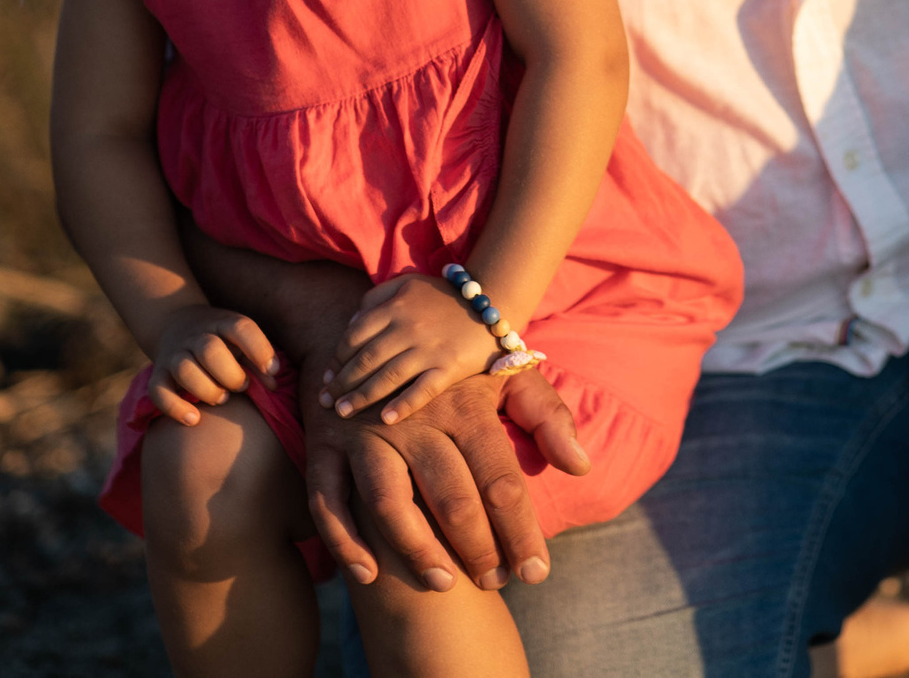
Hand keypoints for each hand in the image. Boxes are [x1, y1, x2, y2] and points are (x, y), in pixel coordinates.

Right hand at [147, 304, 279, 425]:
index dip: (260, 349)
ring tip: (223, 399)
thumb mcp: (241, 342)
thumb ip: (259, 361)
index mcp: (222, 323)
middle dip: (230, 374)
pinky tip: (194, 419)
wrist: (175, 324)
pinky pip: (158, 391)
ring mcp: (174, 354)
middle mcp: (196, 336)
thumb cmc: (222, 341)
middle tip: (242, 386)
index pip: (241, 329)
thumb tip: (273, 386)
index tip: (273, 371)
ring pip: (184, 370)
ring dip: (207, 389)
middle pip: (210, 350)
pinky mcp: (158, 374)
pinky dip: (175, 408)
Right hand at [302, 361, 591, 589]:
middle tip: (496, 583)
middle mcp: (416, 421)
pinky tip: (368, 575)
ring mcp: (366, 433)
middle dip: (477, 549)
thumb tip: (581, 466)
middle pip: (450, 496)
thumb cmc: (455, 364)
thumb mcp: (507, 374)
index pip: (500, 480)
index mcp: (465, 406)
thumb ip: (548, 418)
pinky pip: (327, 499)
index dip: (520, 531)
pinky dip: (343, 540)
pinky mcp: (326, 443)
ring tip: (443, 584)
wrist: (378, 324)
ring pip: (389, 502)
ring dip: (415, 550)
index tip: (536, 572)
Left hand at [325, 272, 494, 422]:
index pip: (354, 336)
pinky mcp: (450, 367)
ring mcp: (429, 349)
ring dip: (361, 397)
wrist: (494, 299)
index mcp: (396, 307)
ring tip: (342, 413)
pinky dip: (403, 405)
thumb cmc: (445, 296)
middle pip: (365, 360)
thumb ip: (377, 298)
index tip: (327, 378)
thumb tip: (352, 323)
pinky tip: (385, 419)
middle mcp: (408, 328)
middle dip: (342, 383)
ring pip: (387, 377)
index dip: (337, 359)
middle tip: (326, 402)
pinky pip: (422, 390)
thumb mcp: (408, 285)